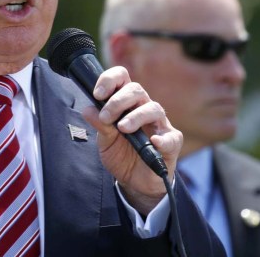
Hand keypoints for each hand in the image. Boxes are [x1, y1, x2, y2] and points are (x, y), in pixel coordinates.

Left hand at [80, 66, 182, 214]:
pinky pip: (171, 137)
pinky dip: (162, 139)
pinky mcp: (171, 142)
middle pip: (136, 90)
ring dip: (135, 116)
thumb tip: (88, 109)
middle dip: (118, 101)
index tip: (97, 94)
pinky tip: (153, 141)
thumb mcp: (104, 140)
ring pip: (153, 108)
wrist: (134, 181)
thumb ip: (98, 124)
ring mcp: (159, 124)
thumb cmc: (121, 153)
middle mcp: (144, 108)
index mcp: (127, 102)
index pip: (122, 78)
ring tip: (122, 128)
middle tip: (105, 117)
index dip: (110, 80)